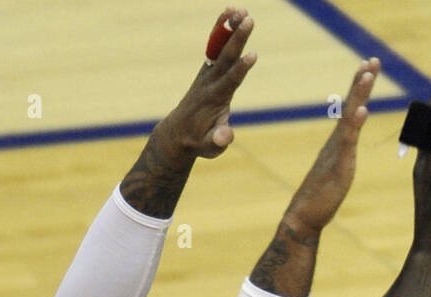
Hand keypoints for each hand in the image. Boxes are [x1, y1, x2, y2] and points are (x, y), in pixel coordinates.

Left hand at [157, 8, 257, 160]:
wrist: (178, 133)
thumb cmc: (198, 142)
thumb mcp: (209, 149)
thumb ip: (218, 141)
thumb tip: (226, 137)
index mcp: (214, 99)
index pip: (230, 81)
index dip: (241, 68)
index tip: (252, 54)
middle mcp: (210, 82)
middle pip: (225, 57)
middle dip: (237, 38)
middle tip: (248, 19)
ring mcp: (207, 74)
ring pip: (219, 48)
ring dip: (229, 28)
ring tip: (241, 9)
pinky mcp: (207, 70)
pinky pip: (215, 47)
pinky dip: (221, 31)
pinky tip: (230, 14)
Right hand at [284, 59, 379, 234]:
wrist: (304, 216)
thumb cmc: (320, 199)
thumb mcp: (339, 173)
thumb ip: (343, 157)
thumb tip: (347, 148)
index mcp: (338, 142)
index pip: (351, 109)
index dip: (359, 88)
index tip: (368, 66)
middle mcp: (336, 141)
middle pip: (350, 105)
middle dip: (361, 81)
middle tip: (372, 59)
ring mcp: (336, 151)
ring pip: (349, 116)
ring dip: (359, 93)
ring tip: (367, 72)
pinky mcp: (338, 164)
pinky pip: (347, 141)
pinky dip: (354, 123)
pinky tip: (362, 109)